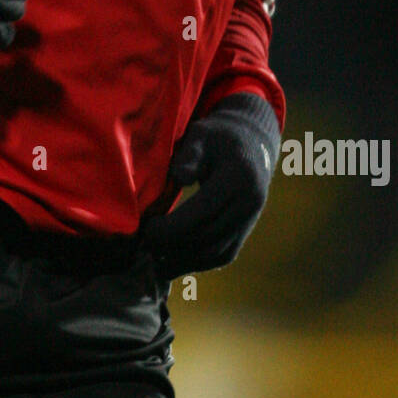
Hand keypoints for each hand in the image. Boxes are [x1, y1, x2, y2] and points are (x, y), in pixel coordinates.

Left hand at [142, 93, 280, 280]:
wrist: (251, 143)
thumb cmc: (218, 136)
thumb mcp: (202, 134)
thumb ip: (190, 154)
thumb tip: (180, 177)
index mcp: (239, 177)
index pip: (205, 210)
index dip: (174, 226)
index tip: (147, 230)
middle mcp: (250, 203)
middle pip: (210, 235)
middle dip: (174, 246)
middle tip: (145, 245)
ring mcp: (250, 220)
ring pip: (217, 252)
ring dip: (185, 262)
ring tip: (154, 261)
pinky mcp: (246, 230)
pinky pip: (223, 255)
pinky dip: (198, 263)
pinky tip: (173, 264)